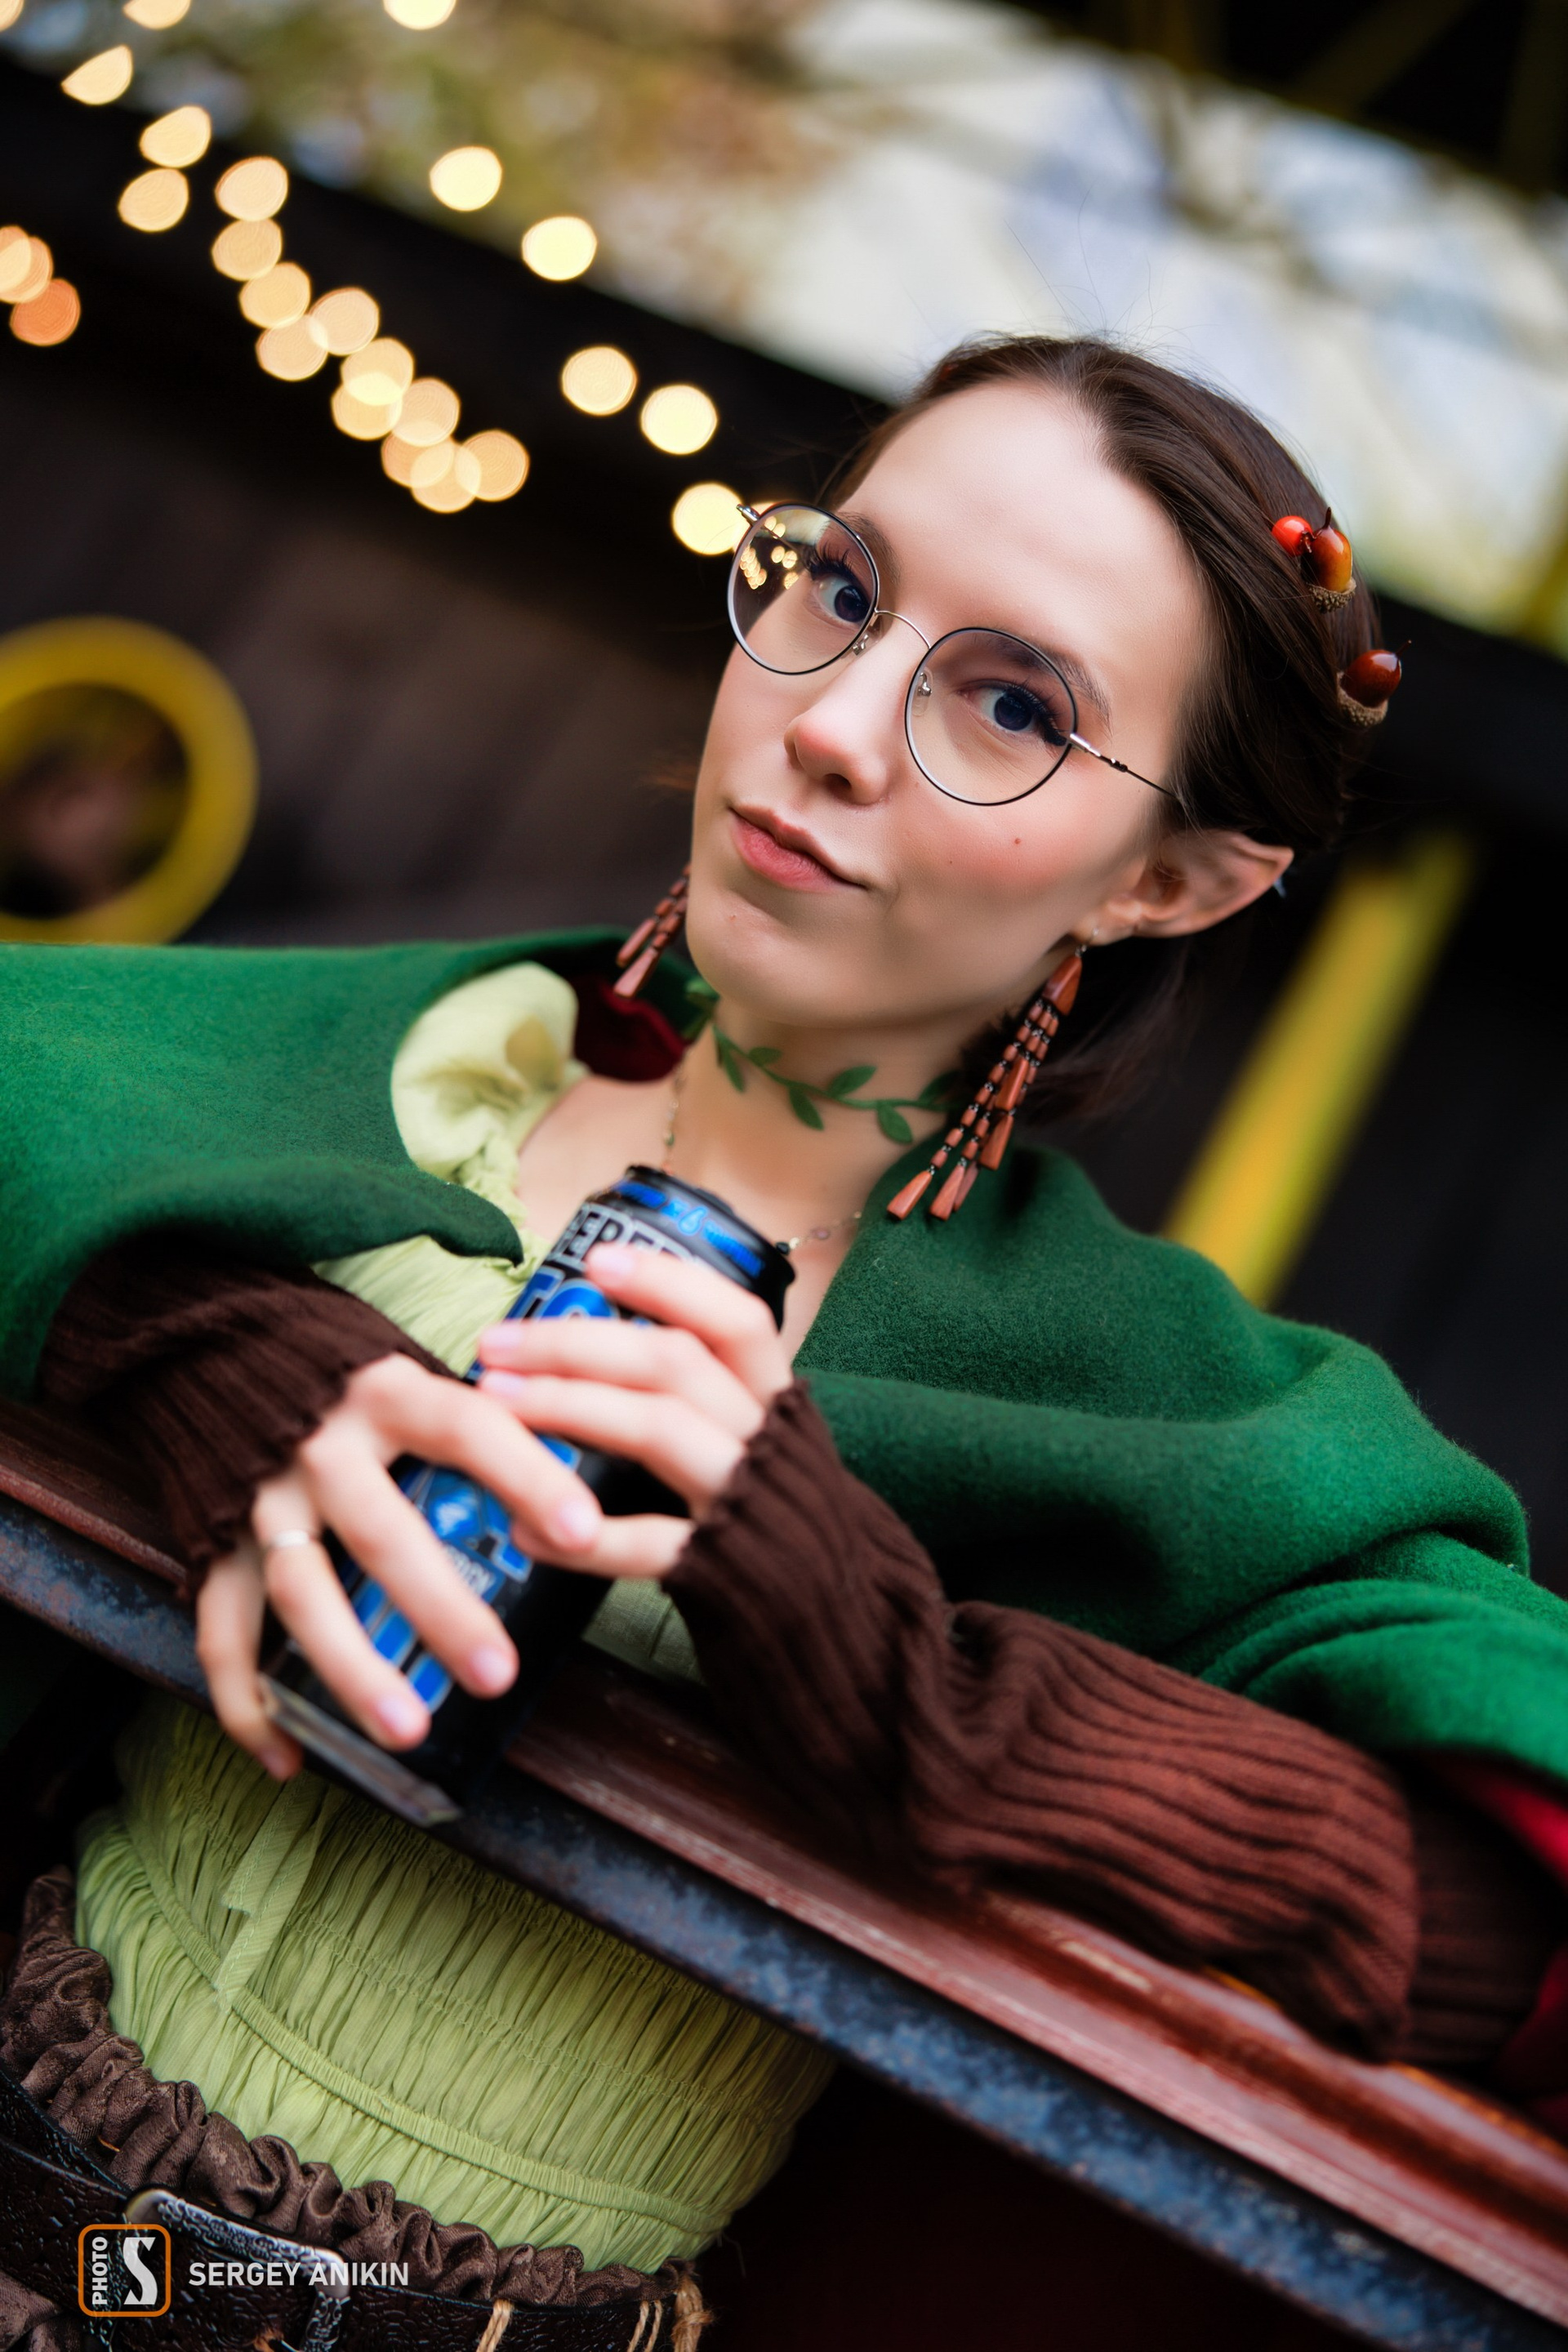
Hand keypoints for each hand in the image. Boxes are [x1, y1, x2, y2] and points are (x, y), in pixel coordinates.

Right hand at [195, 1352, 602, 1780]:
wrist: (206, 1339)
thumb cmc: (339, 1368)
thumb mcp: (406, 1366)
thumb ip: (473, 1416)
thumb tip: (585, 1460)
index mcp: (387, 1393)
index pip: (468, 1430)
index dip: (526, 1475)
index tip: (585, 1530)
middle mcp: (321, 1446)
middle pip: (383, 1533)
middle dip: (441, 1609)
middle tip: (497, 1674)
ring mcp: (260, 1499)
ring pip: (302, 1593)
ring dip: (353, 1668)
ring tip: (408, 1730)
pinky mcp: (212, 1541)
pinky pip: (222, 1632)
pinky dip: (248, 1702)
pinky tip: (288, 1759)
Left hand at [475, 1242, 791, 1580]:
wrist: (847, 1632)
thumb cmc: (778, 1530)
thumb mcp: (762, 1451)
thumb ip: (706, 1406)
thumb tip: (599, 1352)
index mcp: (779, 1402)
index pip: (735, 1319)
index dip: (668, 1283)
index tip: (596, 1261)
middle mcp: (769, 1441)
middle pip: (675, 1362)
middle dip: (575, 1343)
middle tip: (496, 1344)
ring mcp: (748, 1504)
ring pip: (658, 1429)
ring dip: (567, 1405)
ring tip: (495, 1404)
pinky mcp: (725, 1573)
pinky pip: (646, 1542)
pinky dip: (579, 1533)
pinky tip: (524, 1525)